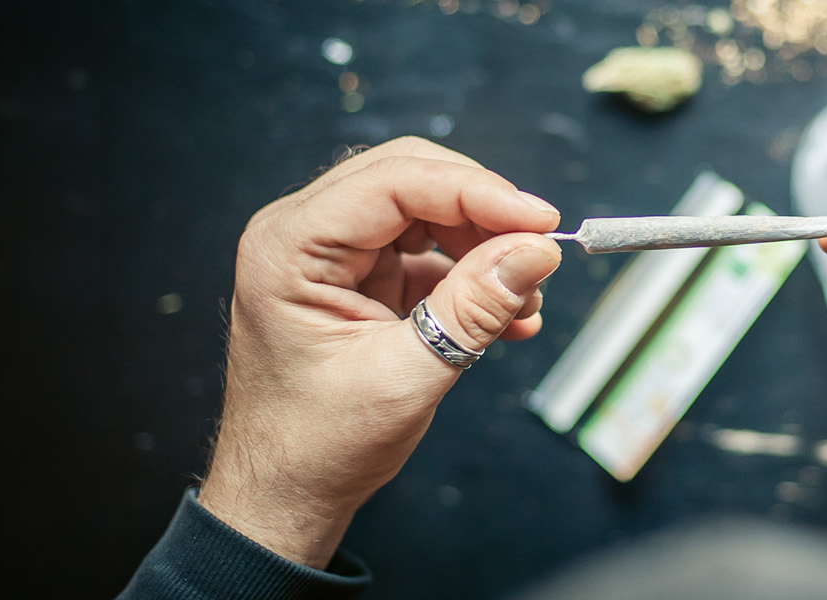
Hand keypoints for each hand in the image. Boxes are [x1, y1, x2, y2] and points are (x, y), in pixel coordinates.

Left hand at [200, 137, 562, 568]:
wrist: (285, 495)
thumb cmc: (317, 445)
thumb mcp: (407, 375)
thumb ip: (473, 308)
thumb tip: (536, 251)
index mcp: (290, 247)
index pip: (395, 182)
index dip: (477, 192)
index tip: (541, 222)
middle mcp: (302, 235)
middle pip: (410, 180)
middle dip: (483, 214)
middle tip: (539, 250)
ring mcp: (329, 254)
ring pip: (424, 211)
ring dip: (482, 248)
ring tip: (525, 299)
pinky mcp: (356, 278)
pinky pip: (425, 252)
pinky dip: (469, 277)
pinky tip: (508, 316)